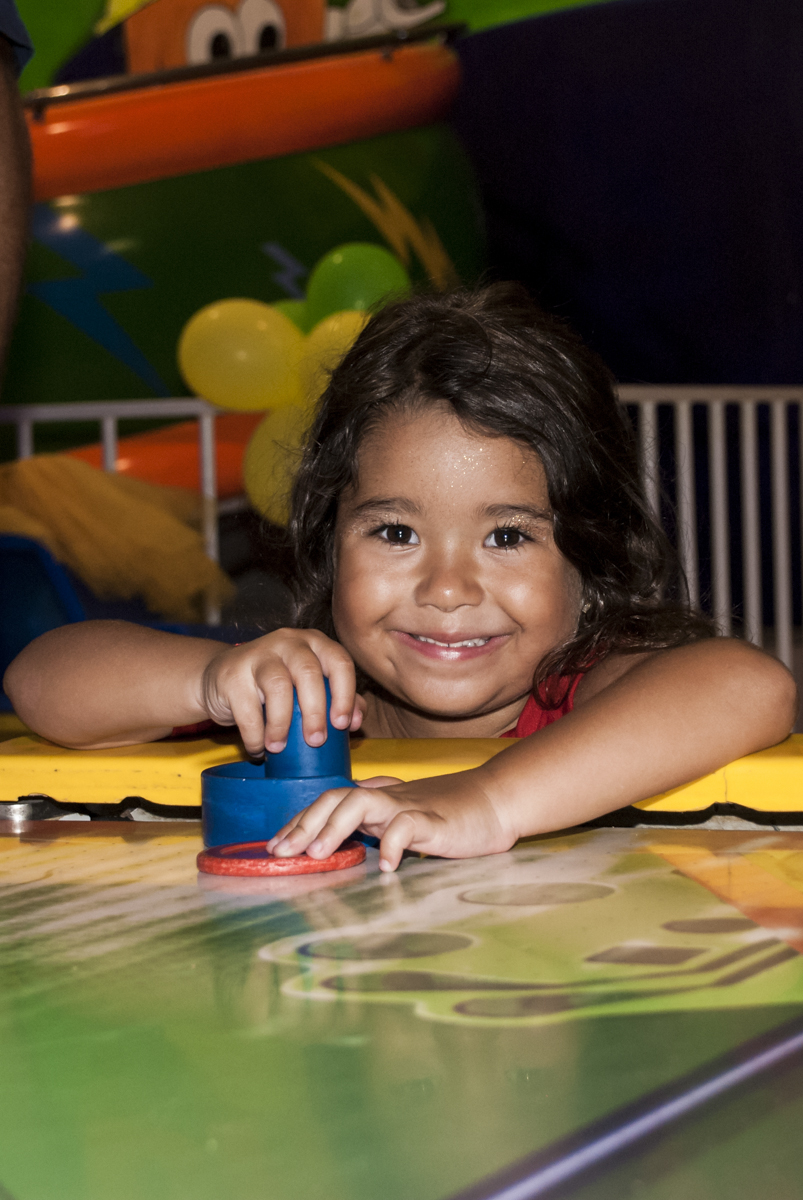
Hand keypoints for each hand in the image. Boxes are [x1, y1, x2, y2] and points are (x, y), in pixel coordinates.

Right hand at [199, 628, 362, 755]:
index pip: (339, 662)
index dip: (345, 694)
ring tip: (279, 748)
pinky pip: (247, 707)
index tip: (342, 725)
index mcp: (314, 643)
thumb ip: (336, 698)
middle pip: (309, 672)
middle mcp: (288, 642)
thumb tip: (357, 721)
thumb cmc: (274, 685)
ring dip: (281, 724)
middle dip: (316, 711)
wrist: (221, 678)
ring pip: (278, 686)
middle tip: (315, 741)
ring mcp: (258, 654)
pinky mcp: (232, 673)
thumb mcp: (307, 686)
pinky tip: (258, 748)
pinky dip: (254, 734)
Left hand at [267, 769, 515, 871]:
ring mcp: (410, 806)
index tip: (275, 845)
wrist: (496, 801)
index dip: (299, 821)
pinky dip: (392, 844)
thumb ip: (379, 826)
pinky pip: (407, 826)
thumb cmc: (451, 814)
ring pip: (361, 802)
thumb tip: (345, 849)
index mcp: (379, 798)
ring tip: (317, 853)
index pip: (329, 801)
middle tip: (281, 852)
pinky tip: (385, 867)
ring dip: (334, 826)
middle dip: (303, 823)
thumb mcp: (407, 819)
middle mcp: (388, 797)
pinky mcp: (434, 820)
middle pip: (336, 797)